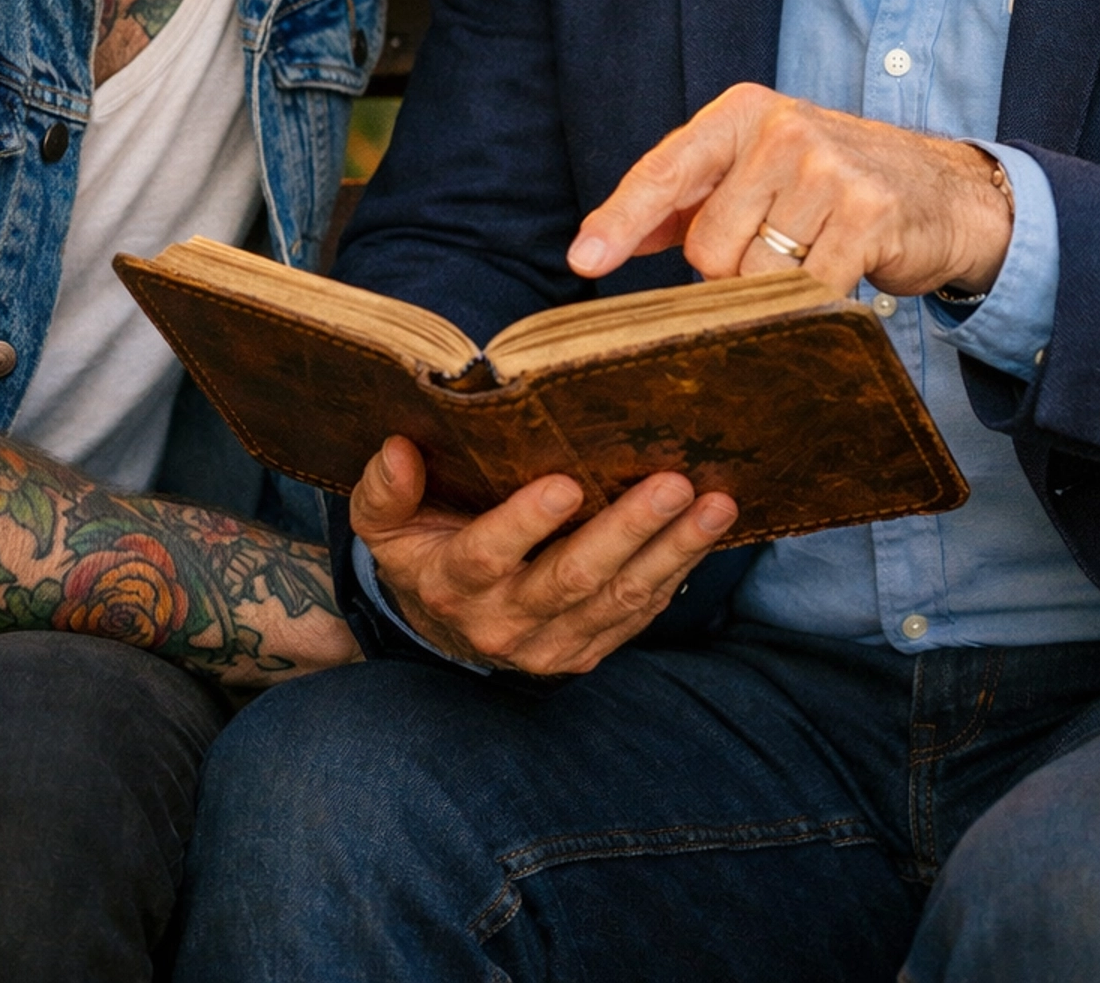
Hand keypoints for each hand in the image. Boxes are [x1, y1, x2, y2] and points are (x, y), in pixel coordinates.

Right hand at [350, 436, 737, 673]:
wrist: (442, 625)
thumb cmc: (421, 546)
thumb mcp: (385, 522)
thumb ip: (385, 489)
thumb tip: (399, 449)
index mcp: (449, 583)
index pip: (487, 556)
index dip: (525, 523)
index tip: (567, 481)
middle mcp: (501, 622)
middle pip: (570, 579)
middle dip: (626, 530)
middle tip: (672, 483)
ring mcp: (548, 644)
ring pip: (617, 600)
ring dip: (671, 551)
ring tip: (714, 505)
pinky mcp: (586, 651)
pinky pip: (636, 615)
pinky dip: (674, 574)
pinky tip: (705, 534)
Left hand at [567, 84, 1011, 298]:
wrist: (943, 191)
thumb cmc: (832, 185)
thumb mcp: (755, 171)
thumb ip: (682, 203)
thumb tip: (601, 242)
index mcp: (744, 113)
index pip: (665, 171)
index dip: (620, 220)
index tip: (583, 260)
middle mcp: (782, 131)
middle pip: (708, 247)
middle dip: (732, 268)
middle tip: (780, 244)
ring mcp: (828, 170)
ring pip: (755, 277)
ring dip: (777, 288)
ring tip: (814, 252)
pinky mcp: (869, 213)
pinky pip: (808, 293)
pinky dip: (818, 300)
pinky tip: (842, 269)